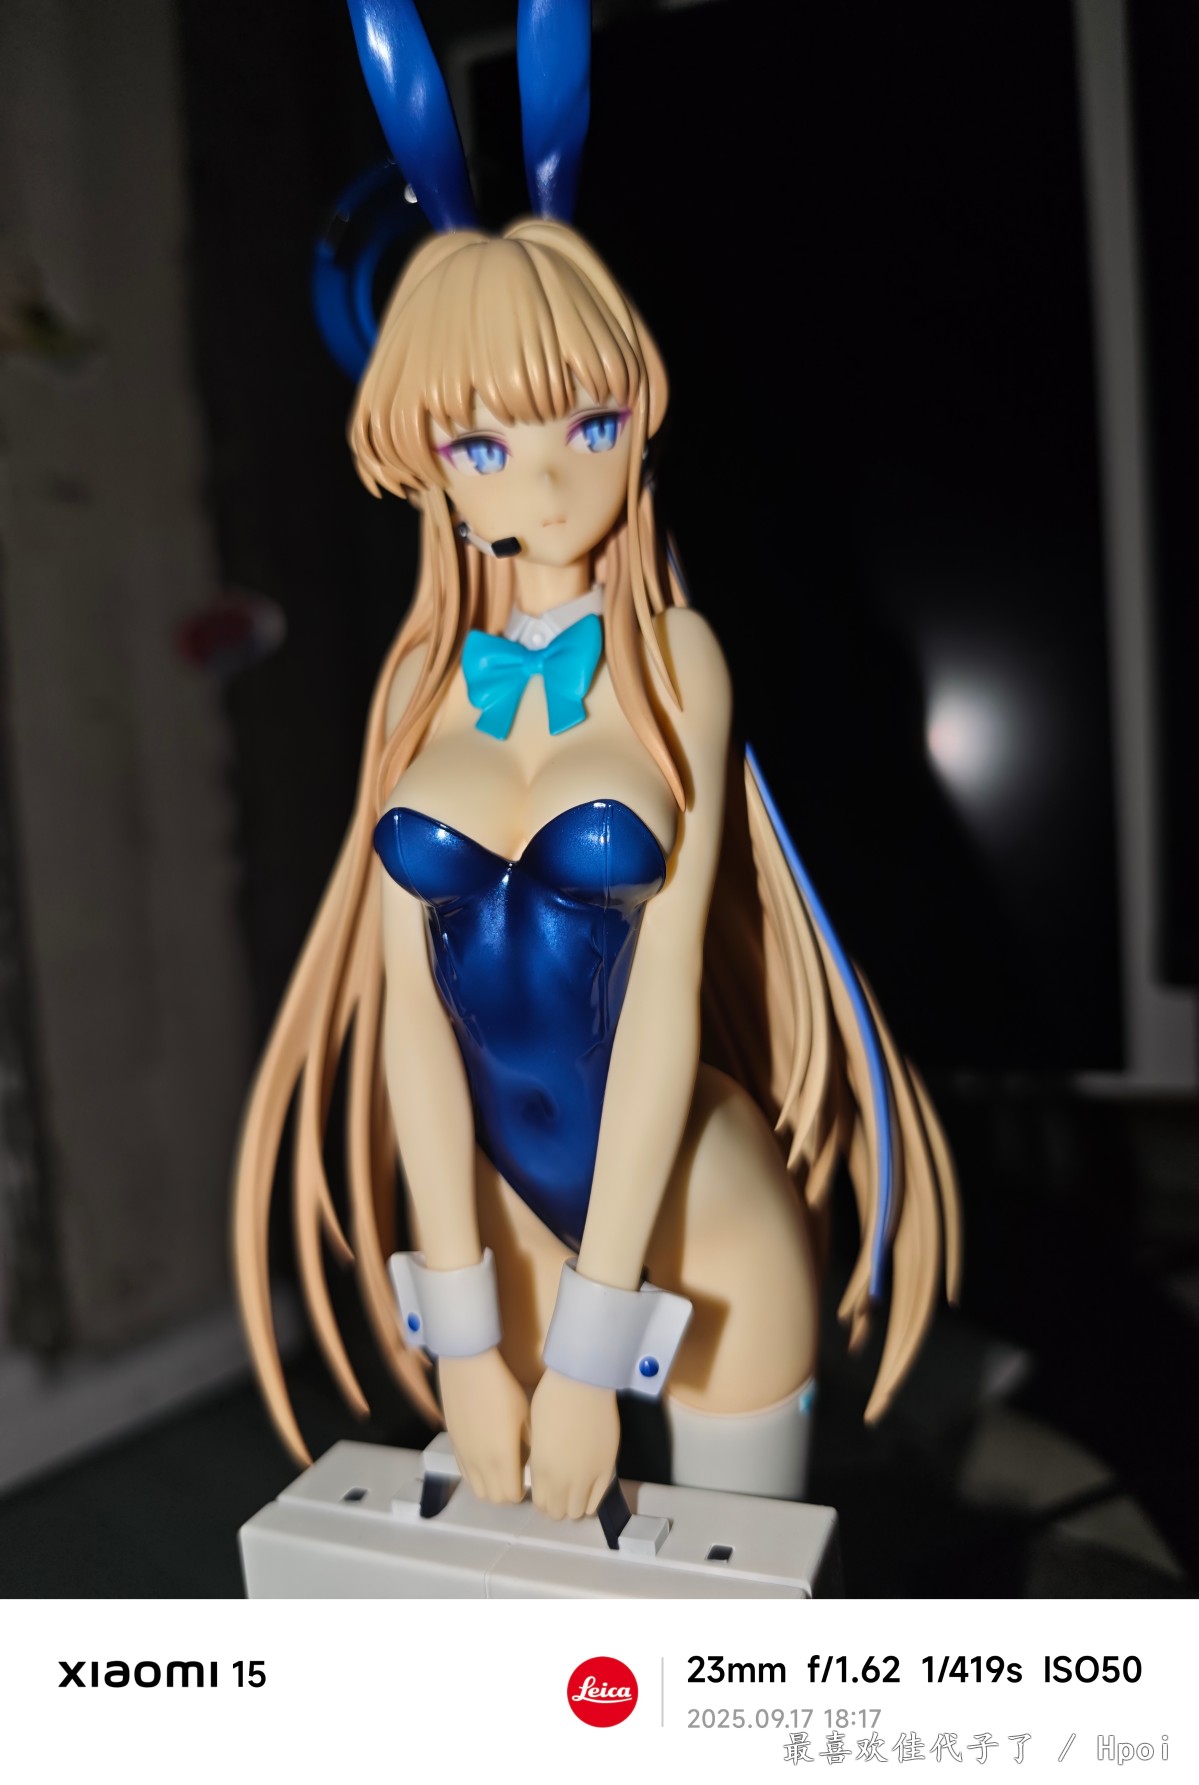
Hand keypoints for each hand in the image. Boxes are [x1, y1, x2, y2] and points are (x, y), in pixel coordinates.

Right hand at [438, 1349, 529, 1503]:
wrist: (468, 1366)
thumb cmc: (502, 1387)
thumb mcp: (526, 1415)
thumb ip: (529, 1445)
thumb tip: (531, 1459)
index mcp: (502, 1458)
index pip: (512, 1496)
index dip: (523, 1490)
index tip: (530, 1478)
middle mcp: (480, 1463)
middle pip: (494, 1498)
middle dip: (507, 1491)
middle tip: (517, 1474)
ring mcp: (463, 1455)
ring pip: (476, 1489)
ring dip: (489, 1485)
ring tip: (501, 1467)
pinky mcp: (452, 1444)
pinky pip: (463, 1472)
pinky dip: (475, 1473)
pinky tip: (484, 1456)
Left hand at [528, 1368, 618, 1518]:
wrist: (581, 1384)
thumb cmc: (553, 1399)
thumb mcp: (536, 1433)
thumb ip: (540, 1459)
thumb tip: (545, 1470)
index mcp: (540, 1469)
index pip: (540, 1503)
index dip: (543, 1500)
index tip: (546, 1491)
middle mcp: (562, 1480)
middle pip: (557, 1513)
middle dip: (557, 1505)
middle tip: (560, 1492)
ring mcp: (586, 1477)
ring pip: (577, 1513)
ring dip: (574, 1505)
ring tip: (575, 1491)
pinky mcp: (606, 1469)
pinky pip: (597, 1501)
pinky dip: (591, 1502)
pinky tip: (588, 1491)